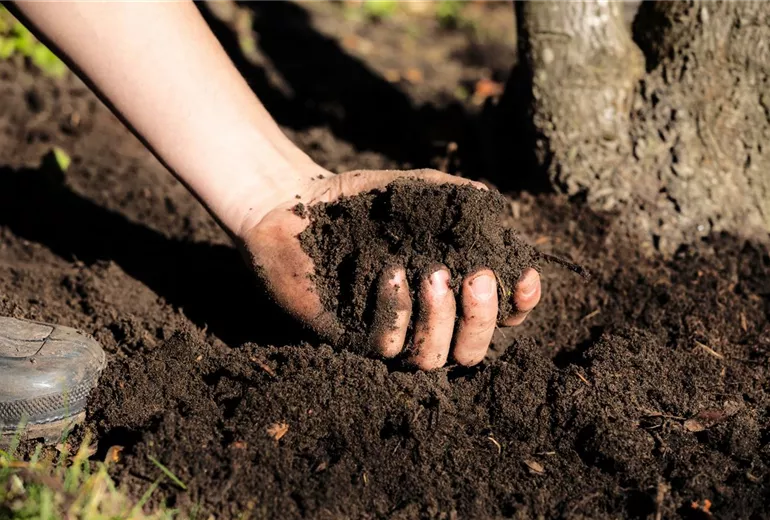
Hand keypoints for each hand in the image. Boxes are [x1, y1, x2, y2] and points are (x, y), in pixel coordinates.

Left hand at [239, 169, 540, 369]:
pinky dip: (396, 312)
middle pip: (472, 349)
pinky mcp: (351, 340)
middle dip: (481, 318)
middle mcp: (424, 320)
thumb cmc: (361, 199)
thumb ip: (460, 201)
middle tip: (476, 278)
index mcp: (449, 290)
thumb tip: (502, 213)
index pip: (499, 315)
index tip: (524, 277)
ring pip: (432, 358)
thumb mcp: (419, 192)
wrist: (298, 204)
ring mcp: (390, 334)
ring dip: (439, 319)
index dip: (519, 304)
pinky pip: (386, 347)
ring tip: (431, 274)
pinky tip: (389, 273)